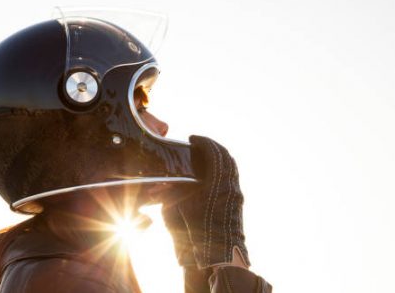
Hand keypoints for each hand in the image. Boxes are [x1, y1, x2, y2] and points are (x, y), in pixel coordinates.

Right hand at [163, 135, 249, 268]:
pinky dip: (222, 171)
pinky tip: (210, 176)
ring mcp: (236, 194)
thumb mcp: (178, 212)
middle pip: (226, 157)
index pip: (214, 152)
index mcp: (218, 183)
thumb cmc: (197, 235)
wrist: (220, 257)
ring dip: (219, 158)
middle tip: (199, 144)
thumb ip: (169, 195)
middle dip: (212, 147)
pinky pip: (232, 179)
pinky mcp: (237, 202)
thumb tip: (157, 187)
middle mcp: (230, 186)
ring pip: (232, 167)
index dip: (203, 141)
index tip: (193, 138)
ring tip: (204, 157)